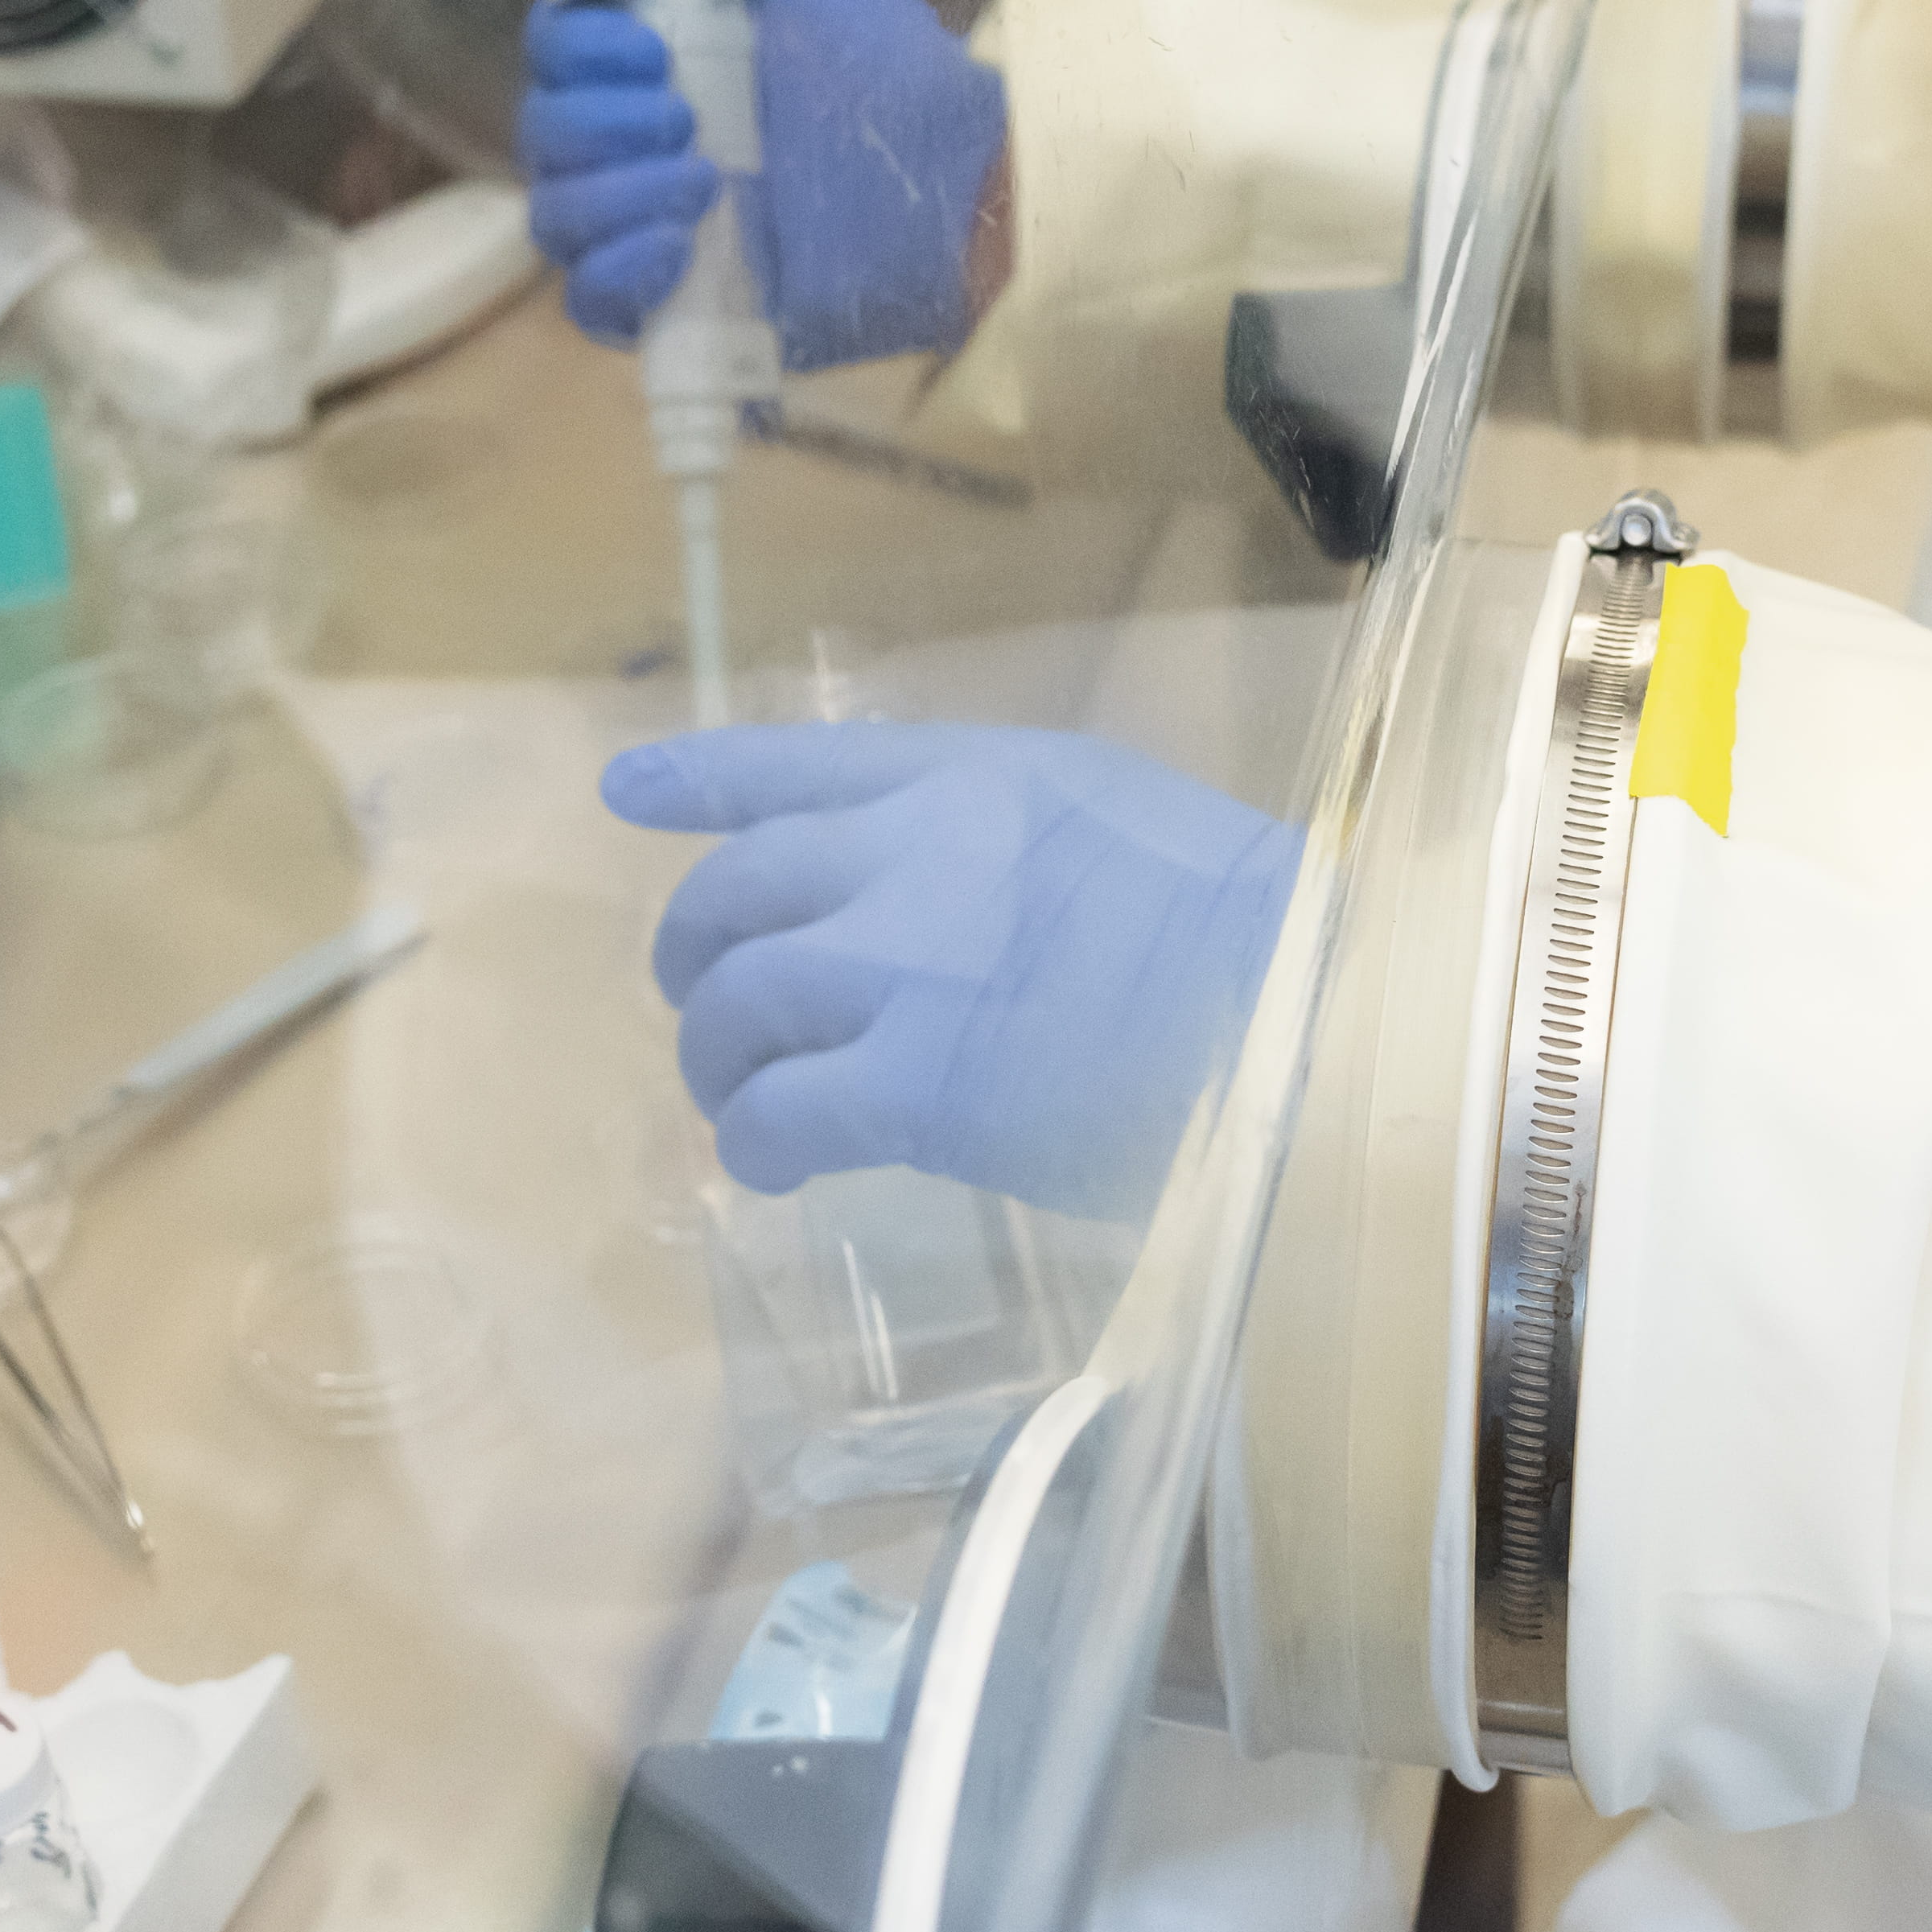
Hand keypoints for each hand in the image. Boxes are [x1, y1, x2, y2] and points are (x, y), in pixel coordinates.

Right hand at [516, 0, 1014, 368]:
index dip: (581, 48)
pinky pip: (592, 305)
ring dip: (617, 194)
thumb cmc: (887, 64)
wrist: (949, 184)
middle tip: (690, 118)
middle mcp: (644, 146)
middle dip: (601, 121)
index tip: (656, 47)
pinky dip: (621, 274)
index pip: (555, 52)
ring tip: (708, 185)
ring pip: (555, 218)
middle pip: (541, 134)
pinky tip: (683, 250)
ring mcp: (656, 232)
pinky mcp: (679, 311)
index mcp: (662, 63)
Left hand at [606, 721, 1300, 1218]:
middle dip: (696, 951)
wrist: (1306, 1018)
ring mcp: (903, 967)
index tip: (625, 791)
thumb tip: (938, 906)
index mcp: (975, 779)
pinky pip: (777, 1115)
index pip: (798, 762)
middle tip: (708, 1009)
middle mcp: (914, 852)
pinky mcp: (911, 1086)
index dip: (698, 779)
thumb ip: (1010, 847)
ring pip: (738, 1005)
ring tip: (744, 1103)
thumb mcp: (1121, 826)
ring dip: (720, 1061)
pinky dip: (757, 1144)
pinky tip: (776, 1169)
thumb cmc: (1252, 937)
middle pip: (736, 890)